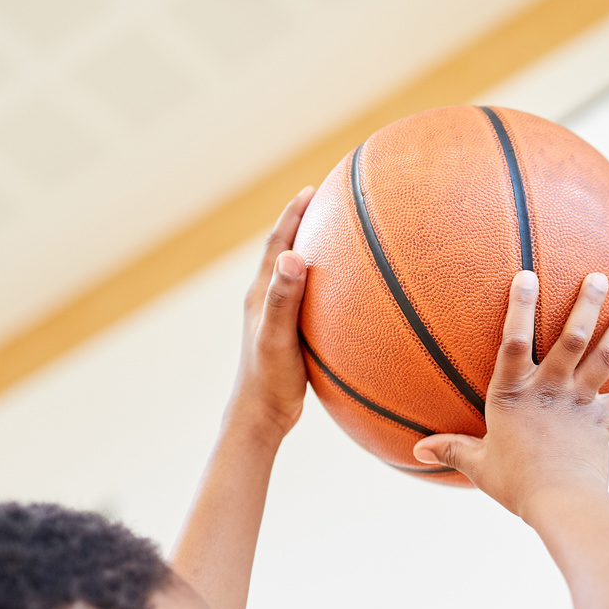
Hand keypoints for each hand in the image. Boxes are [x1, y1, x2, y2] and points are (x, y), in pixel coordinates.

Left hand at [228, 187, 314, 442]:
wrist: (260, 417)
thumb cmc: (268, 380)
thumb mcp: (277, 337)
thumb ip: (283, 299)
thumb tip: (292, 255)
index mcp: (260, 294)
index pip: (277, 243)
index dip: (293, 215)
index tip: (312, 190)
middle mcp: (266, 301)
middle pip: (285, 252)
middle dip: (303, 224)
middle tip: (327, 202)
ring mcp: (277, 319)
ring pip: (295, 277)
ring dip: (312, 252)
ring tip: (337, 238)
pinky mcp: (289, 336)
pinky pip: (308, 300)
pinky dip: (324, 286)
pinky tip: (347, 296)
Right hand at [413, 271, 608, 518]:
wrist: (562, 502)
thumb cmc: (515, 484)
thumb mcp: (478, 466)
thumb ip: (451, 450)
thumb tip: (417, 450)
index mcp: (513, 395)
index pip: (513, 340)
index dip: (520, 305)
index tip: (527, 274)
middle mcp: (550, 390)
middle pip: (572, 338)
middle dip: (587, 304)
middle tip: (600, 277)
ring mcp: (580, 405)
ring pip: (604, 358)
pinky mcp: (603, 424)